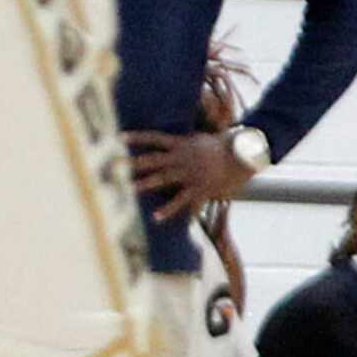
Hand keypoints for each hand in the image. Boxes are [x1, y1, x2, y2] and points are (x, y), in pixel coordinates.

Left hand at [126, 130, 251, 221]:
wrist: (243, 156)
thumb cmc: (221, 148)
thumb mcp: (199, 140)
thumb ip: (182, 144)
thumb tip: (168, 144)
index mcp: (181, 144)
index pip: (154, 138)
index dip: (137, 138)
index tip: (118, 138)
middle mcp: (182, 158)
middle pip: (153, 160)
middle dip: (133, 163)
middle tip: (113, 164)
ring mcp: (190, 173)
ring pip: (163, 179)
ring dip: (144, 184)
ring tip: (127, 190)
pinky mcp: (199, 189)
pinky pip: (181, 201)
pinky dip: (168, 210)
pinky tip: (156, 218)